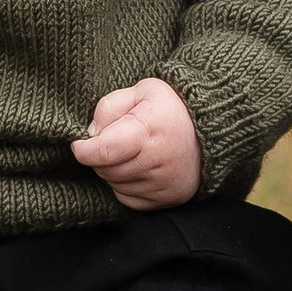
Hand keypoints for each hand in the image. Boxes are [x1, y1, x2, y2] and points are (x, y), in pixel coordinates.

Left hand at [73, 77, 201, 208]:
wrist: (210, 131)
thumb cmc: (172, 108)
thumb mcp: (142, 90)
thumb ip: (110, 106)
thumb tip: (92, 134)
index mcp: (148, 131)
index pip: (102, 151)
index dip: (84, 149)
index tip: (81, 143)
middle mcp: (157, 163)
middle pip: (106, 170)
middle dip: (100, 156)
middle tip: (114, 140)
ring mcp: (162, 185)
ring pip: (115, 185)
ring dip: (113, 170)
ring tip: (131, 151)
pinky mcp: (165, 200)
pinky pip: (128, 199)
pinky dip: (125, 185)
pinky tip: (139, 167)